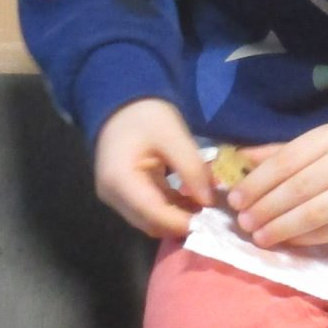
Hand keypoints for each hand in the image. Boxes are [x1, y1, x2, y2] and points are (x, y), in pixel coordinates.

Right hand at [93, 97, 212, 237]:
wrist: (120, 103)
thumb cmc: (145, 114)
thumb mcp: (173, 135)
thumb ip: (192, 169)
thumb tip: (209, 201)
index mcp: (121, 181)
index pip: (155, 215)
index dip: (184, 222)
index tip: (214, 220)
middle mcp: (113, 196)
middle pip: (151, 224)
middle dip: (183, 223)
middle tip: (215, 215)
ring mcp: (115, 198)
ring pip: (150, 221)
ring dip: (177, 218)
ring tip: (206, 207)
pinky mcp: (123, 195)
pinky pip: (148, 211)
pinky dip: (170, 209)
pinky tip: (191, 200)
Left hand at [230, 124, 327, 247]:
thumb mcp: (323, 142)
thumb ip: (282, 151)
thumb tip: (241, 160)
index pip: (286, 162)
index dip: (257, 183)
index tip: (235, 198)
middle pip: (298, 189)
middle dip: (265, 208)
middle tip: (243, 221)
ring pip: (314, 214)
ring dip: (281, 227)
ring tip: (259, 236)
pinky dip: (305, 239)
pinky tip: (286, 241)